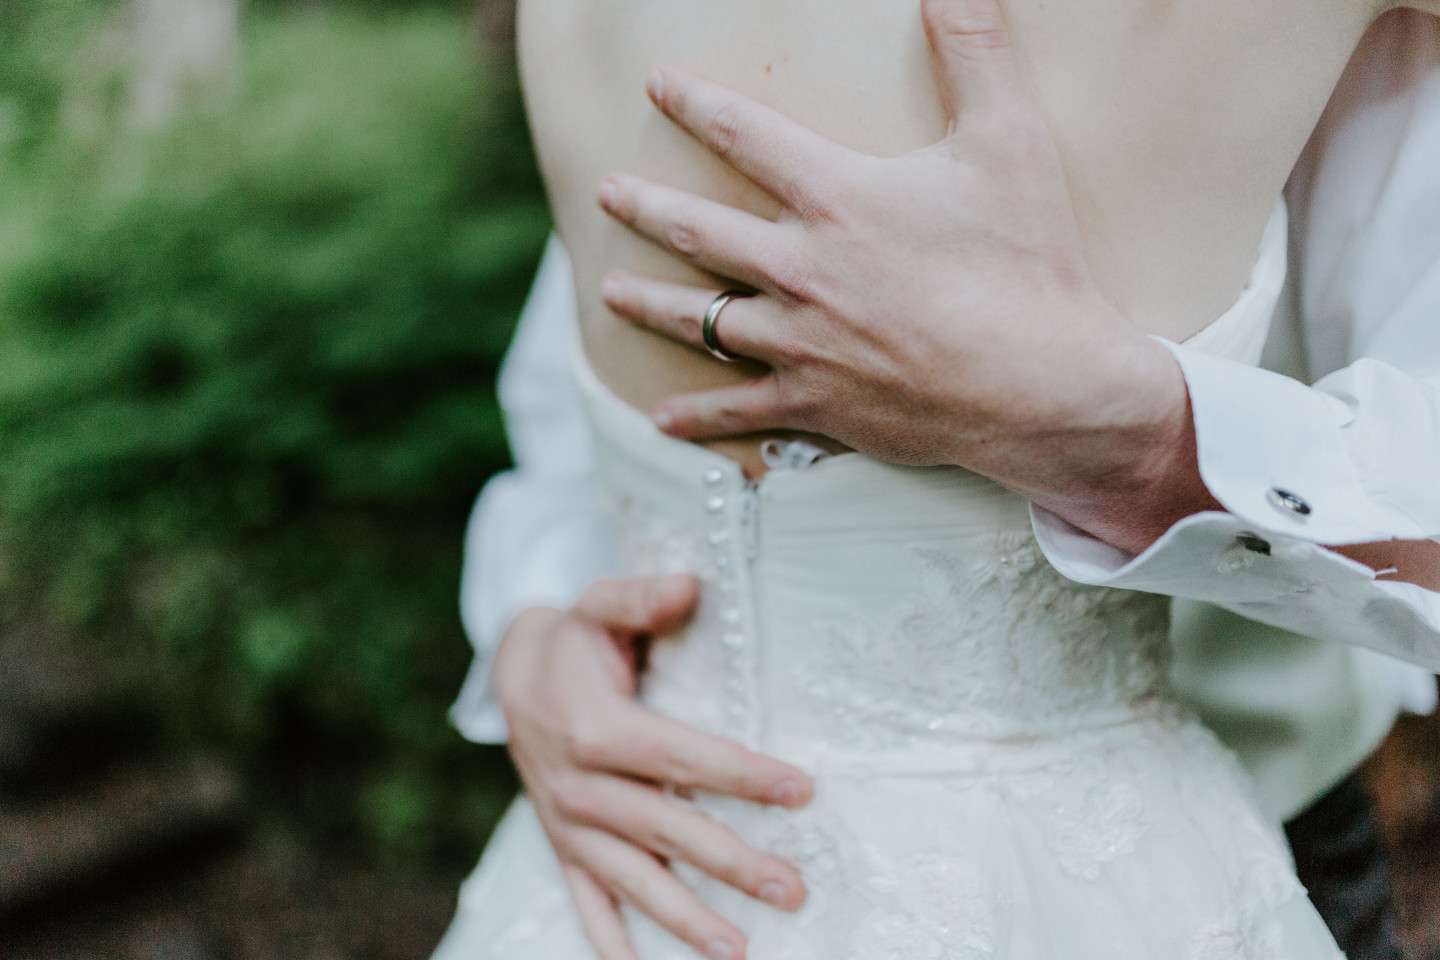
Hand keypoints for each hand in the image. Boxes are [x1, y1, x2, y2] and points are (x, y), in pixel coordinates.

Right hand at [495, 575, 812, 959]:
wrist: (512, 675)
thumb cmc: (574, 640)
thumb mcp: (599, 605)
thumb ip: (641, 598)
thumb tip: (690, 585)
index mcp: (597, 728)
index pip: (684, 756)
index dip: (744, 774)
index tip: (802, 791)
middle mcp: (580, 786)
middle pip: (670, 829)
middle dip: (733, 864)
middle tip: (793, 889)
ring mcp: (570, 825)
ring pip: (634, 880)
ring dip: (686, 919)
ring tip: (741, 950)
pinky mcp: (563, 847)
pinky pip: (587, 903)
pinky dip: (612, 942)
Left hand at [597, 0, 1214, 553]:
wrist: (1044, 383)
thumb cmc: (1028, 262)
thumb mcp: (1010, 141)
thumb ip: (975, 50)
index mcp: (837, 200)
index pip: (747, 136)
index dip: (698, 103)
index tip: (658, 85)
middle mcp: (802, 270)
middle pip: (700, 231)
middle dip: (646, 206)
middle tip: (607, 193)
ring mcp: (803, 343)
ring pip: (703, 320)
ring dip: (651, 304)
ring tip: (611, 291)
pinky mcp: (818, 404)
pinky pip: (741, 408)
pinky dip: (700, 414)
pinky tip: (663, 417)